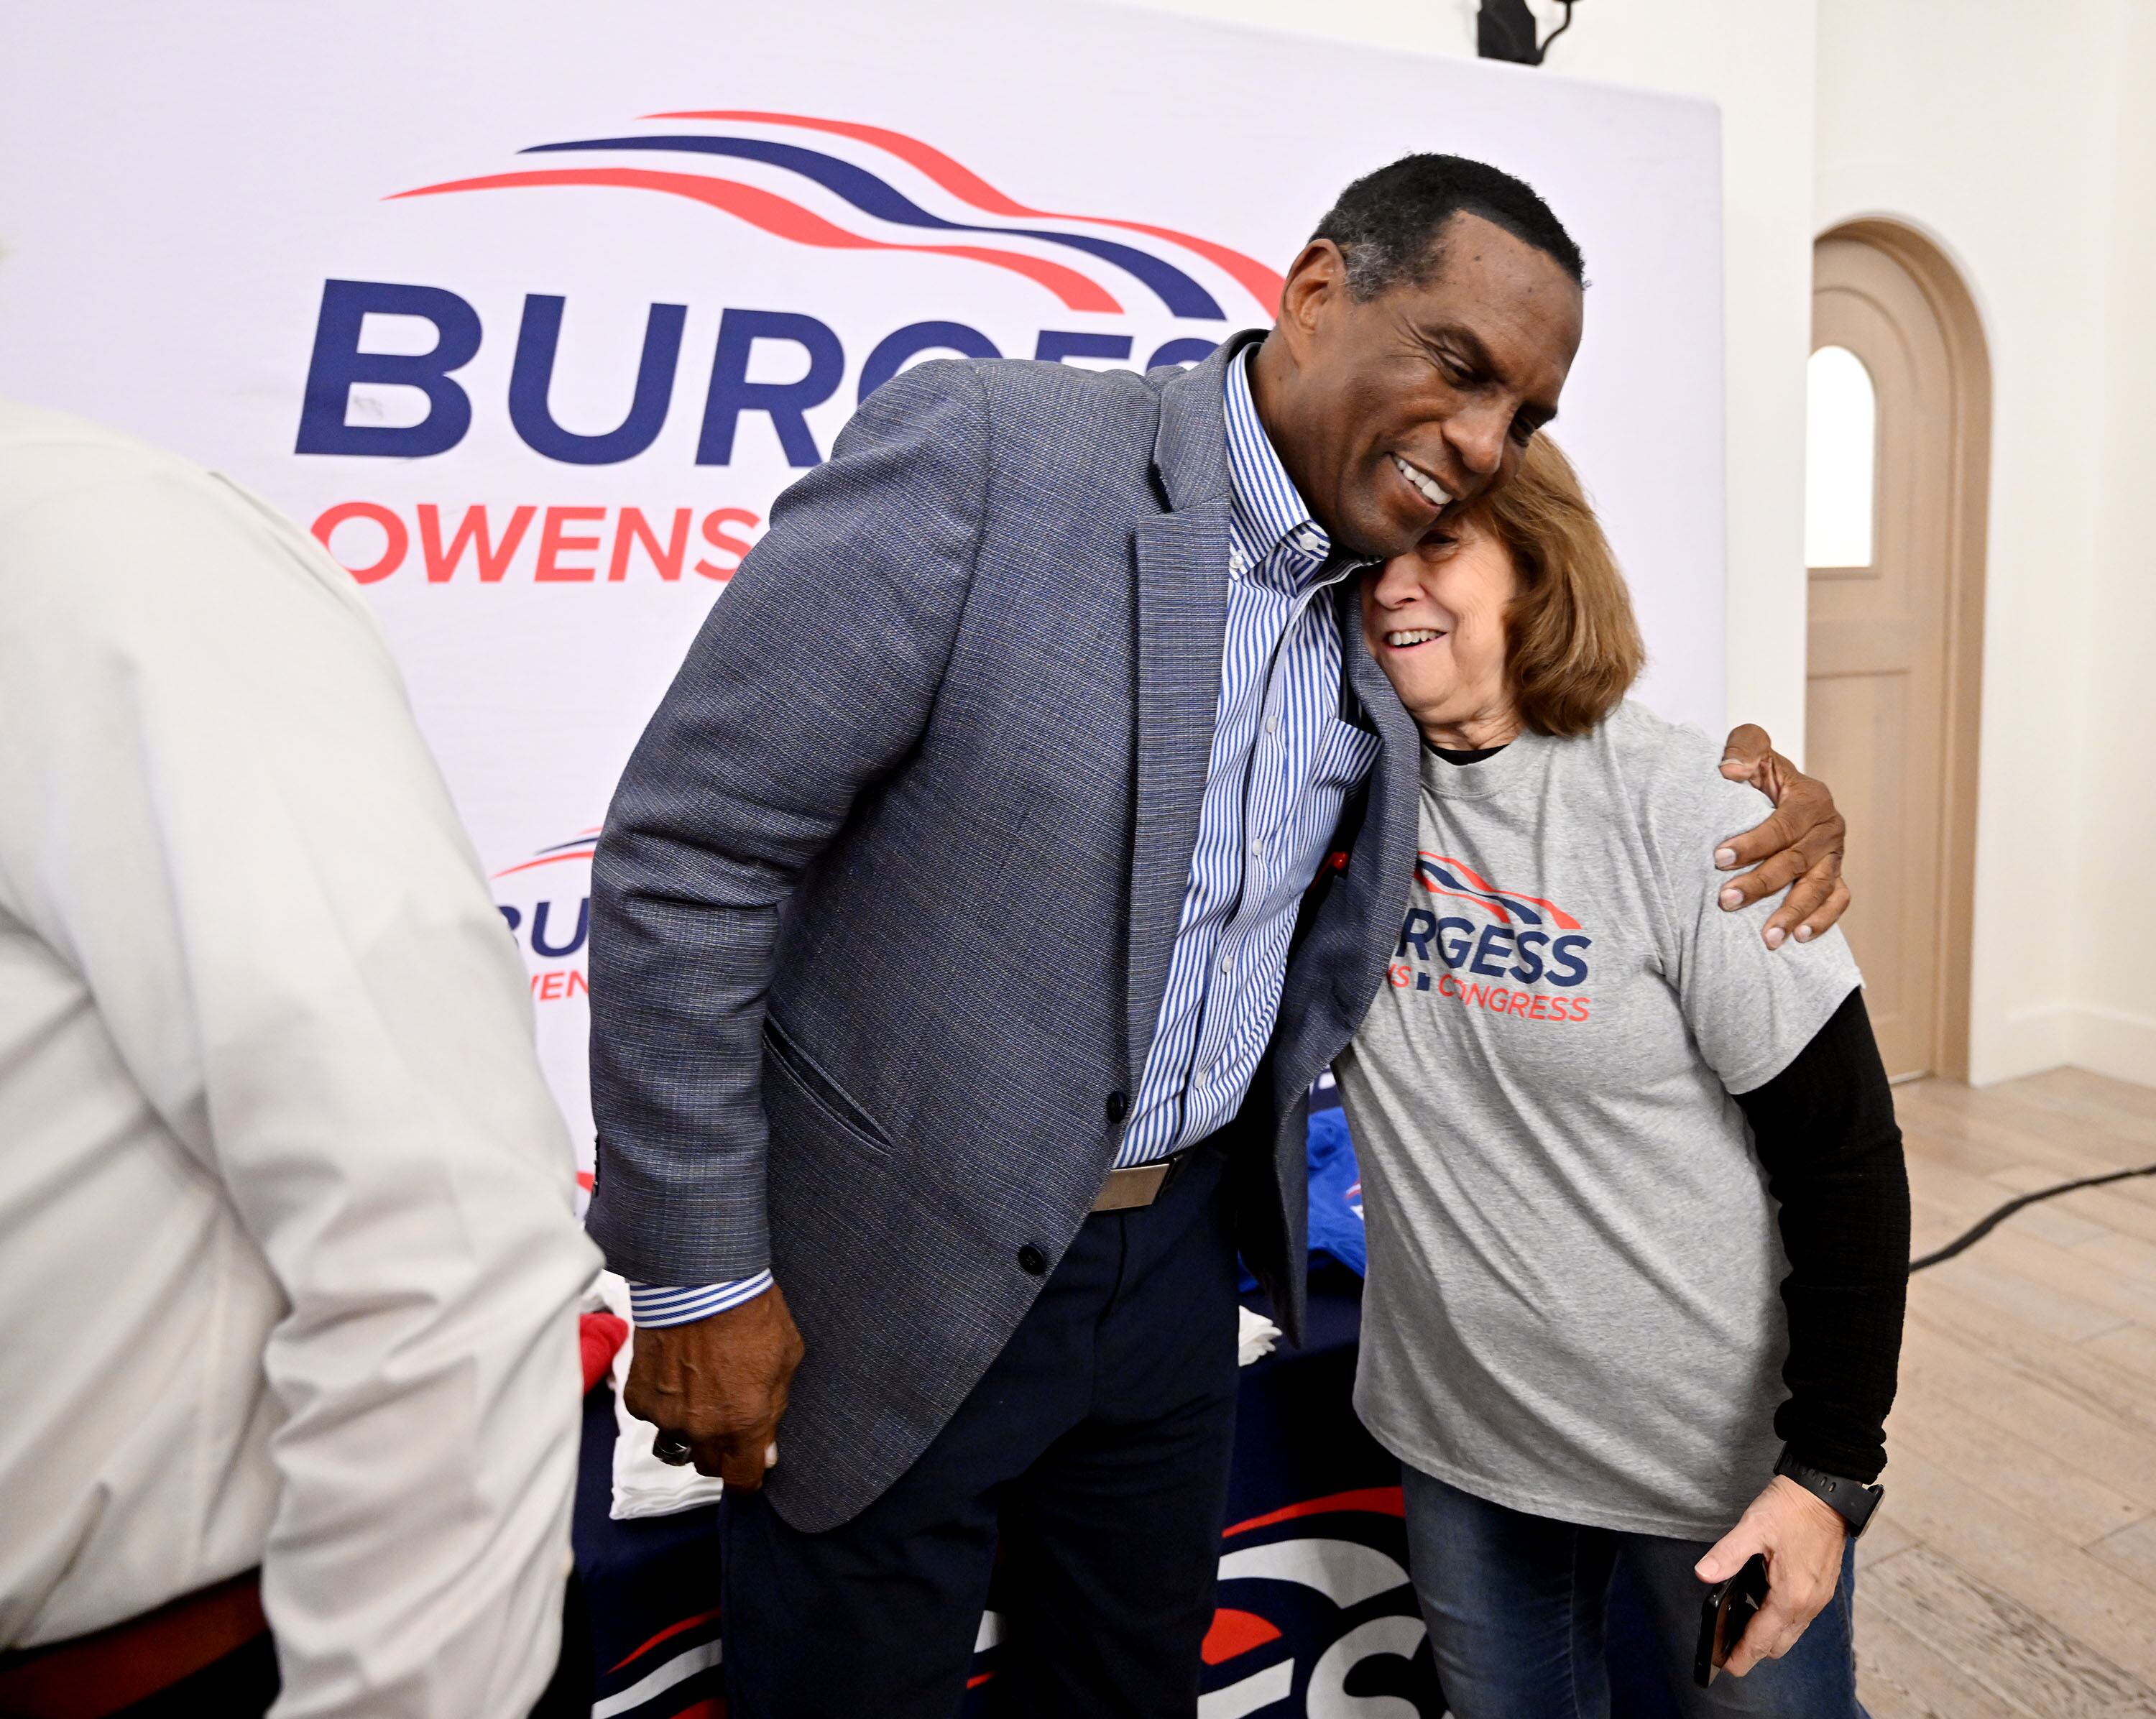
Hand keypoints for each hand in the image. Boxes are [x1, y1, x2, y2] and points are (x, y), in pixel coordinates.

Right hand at [623, 1284, 804, 1488]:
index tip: (751, 1467)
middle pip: (708, 1466)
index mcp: (744, 1425)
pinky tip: (674, 1375)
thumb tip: (766, 1450)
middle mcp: (702, 1429)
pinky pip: (652, 1416)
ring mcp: (666, 1416)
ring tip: (699, 1399)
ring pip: (676, 1444)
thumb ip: (774, 1409)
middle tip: (729, 1423)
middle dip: (721, 1452)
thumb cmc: (752, 1313)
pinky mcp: (639, 1397)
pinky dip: (662, 1404)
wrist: (702, 1279)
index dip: (748, 1478)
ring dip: (688, 1432)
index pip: (742, 1481)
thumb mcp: (786, 1360)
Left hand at [1694, 1476, 1848, 1676]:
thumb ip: (1727, 1554)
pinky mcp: (1821, 1589)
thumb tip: (1703, 1575)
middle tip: (1727, 1646)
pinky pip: (1799, 1618)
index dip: (1741, 1656)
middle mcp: (1808, 1604)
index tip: (1725, 1666)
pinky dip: (1780, 1621)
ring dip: (1768, 1636)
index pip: (1762, 1640)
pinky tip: (1762, 1604)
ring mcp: (1818, 1599)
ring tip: (1740, 1626)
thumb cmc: (1792, 1508)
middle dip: (1753, 1651)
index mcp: (1791, 1595)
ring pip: (1790, 1634)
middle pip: (1778, 1645)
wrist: (1826, 1493)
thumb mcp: (1753, 1527)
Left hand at [1715, 724, 1850, 948]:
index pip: (1783, 825)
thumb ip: (1744, 749)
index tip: (1720, 859)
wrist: (1781, 789)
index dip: (1753, 843)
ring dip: (1792, 913)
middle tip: (1727, 900)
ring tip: (1768, 937)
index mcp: (1811, 798)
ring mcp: (1835, 855)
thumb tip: (1730, 770)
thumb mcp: (1753, 749)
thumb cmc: (1762, 772)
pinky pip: (1837, 901)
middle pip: (1797, 861)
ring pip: (1819, 887)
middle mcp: (1828, 828)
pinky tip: (1798, 938)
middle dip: (1761, 883)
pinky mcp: (1835, 875)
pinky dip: (1822, 921)